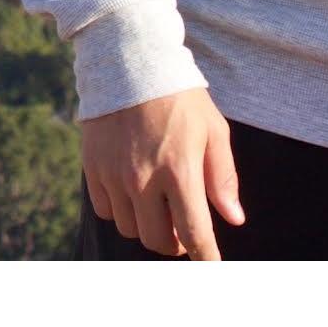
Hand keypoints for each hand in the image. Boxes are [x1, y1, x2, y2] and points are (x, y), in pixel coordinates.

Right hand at [79, 88, 243, 258]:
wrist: (129, 60)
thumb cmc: (179, 96)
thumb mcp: (213, 130)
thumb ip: (223, 177)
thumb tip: (234, 219)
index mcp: (180, 170)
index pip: (194, 233)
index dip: (205, 257)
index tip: (211, 266)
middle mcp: (144, 178)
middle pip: (158, 240)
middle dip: (176, 243)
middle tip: (184, 230)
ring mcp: (114, 174)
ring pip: (131, 228)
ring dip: (148, 225)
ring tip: (158, 205)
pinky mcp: (93, 167)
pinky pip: (106, 210)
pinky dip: (121, 210)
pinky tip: (132, 191)